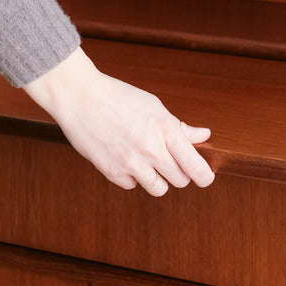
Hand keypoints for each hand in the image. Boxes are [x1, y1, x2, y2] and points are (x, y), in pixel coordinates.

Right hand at [23, 47, 213, 194]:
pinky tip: (126, 159)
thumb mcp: (154, 106)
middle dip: (179, 173)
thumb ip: (179, 127)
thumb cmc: (117, 97)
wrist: (80, 97)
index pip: (194, 165)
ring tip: (148, 162)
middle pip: (180, 180)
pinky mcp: (112, 172)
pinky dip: (133, 177)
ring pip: (159, 189)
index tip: (205, 178)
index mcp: (165, 129)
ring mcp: (130, 163)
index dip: (204, 176)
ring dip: (158, 179)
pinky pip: (133, 186)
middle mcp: (150, 149)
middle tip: (171, 162)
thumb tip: (203, 135)